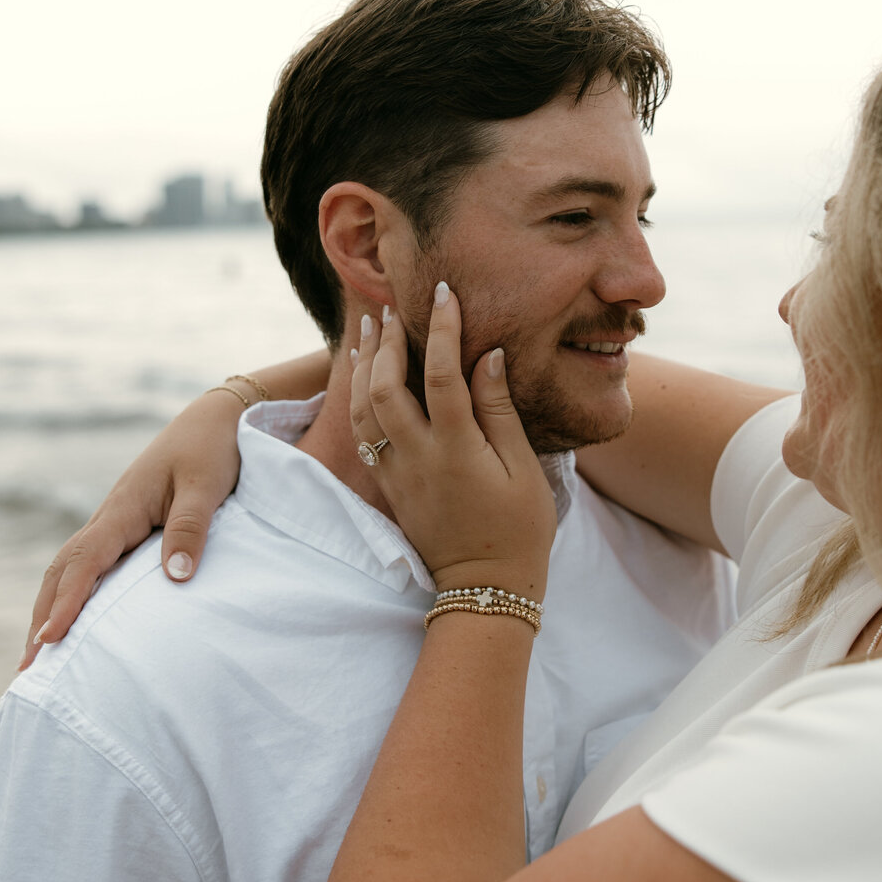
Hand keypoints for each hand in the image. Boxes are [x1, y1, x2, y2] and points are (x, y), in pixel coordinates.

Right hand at [18, 391, 243, 667]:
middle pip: (62, 570)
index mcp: (123, 509)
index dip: (66, 602)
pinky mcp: (127, 526)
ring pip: (71, 567)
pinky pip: (90, 563)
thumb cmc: (213, 450)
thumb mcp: (206, 487)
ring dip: (51, 605)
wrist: (217, 419)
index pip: (85, 562)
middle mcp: (110, 517)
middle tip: (27, 668)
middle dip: (42, 615)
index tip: (49, 640)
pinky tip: (77, 616)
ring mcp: (115, 521)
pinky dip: (73, 591)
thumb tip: (174, 577)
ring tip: (39, 652)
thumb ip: (189, 529)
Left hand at [351, 284, 554, 597]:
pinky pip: (363, 433)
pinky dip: (358, 396)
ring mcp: (398, 474)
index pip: (443, 374)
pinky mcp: (389, 486)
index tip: (444, 293)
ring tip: (371, 329)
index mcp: (457, 451)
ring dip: (363, 365)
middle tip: (392, 307)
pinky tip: (364, 374)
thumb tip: (487, 355)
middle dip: (387, 343)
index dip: (442, 328)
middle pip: (384, 388)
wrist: (484, 588)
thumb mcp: (523, 469)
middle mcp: (418, 458)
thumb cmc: (518, 528)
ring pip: (362, 410)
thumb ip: (499, 410)